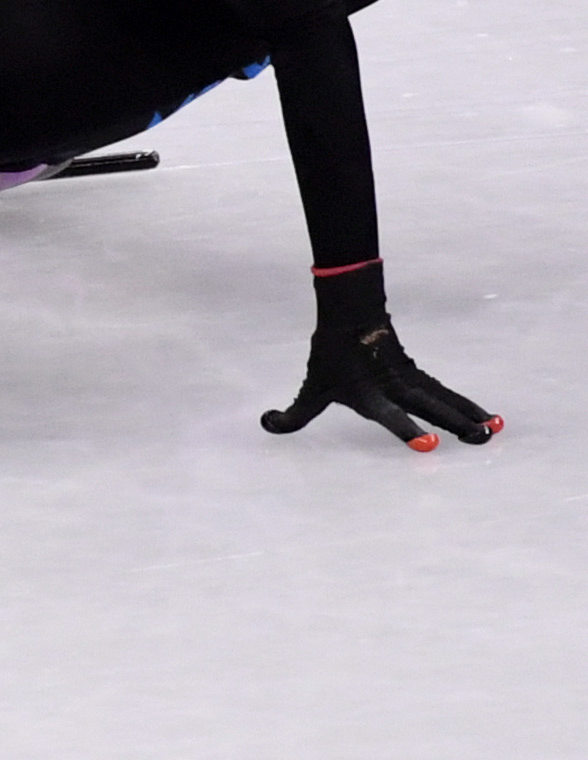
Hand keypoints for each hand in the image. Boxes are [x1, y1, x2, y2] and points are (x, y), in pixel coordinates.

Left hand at [262, 266, 498, 450]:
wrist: (352, 316)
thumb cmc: (331, 356)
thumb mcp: (311, 389)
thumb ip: (294, 415)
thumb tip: (267, 424)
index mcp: (370, 397)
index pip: (392, 417)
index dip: (409, 430)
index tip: (430, 444)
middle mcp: (395, 390)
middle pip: (431, 408)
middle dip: (455, 423)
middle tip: (479, 439)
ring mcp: (411, 381)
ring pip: (445, 400)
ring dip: (469, 415)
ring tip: (492, 432)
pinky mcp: (420, 375)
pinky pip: (447, 392)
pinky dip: (466, 403)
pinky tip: (486, 417)